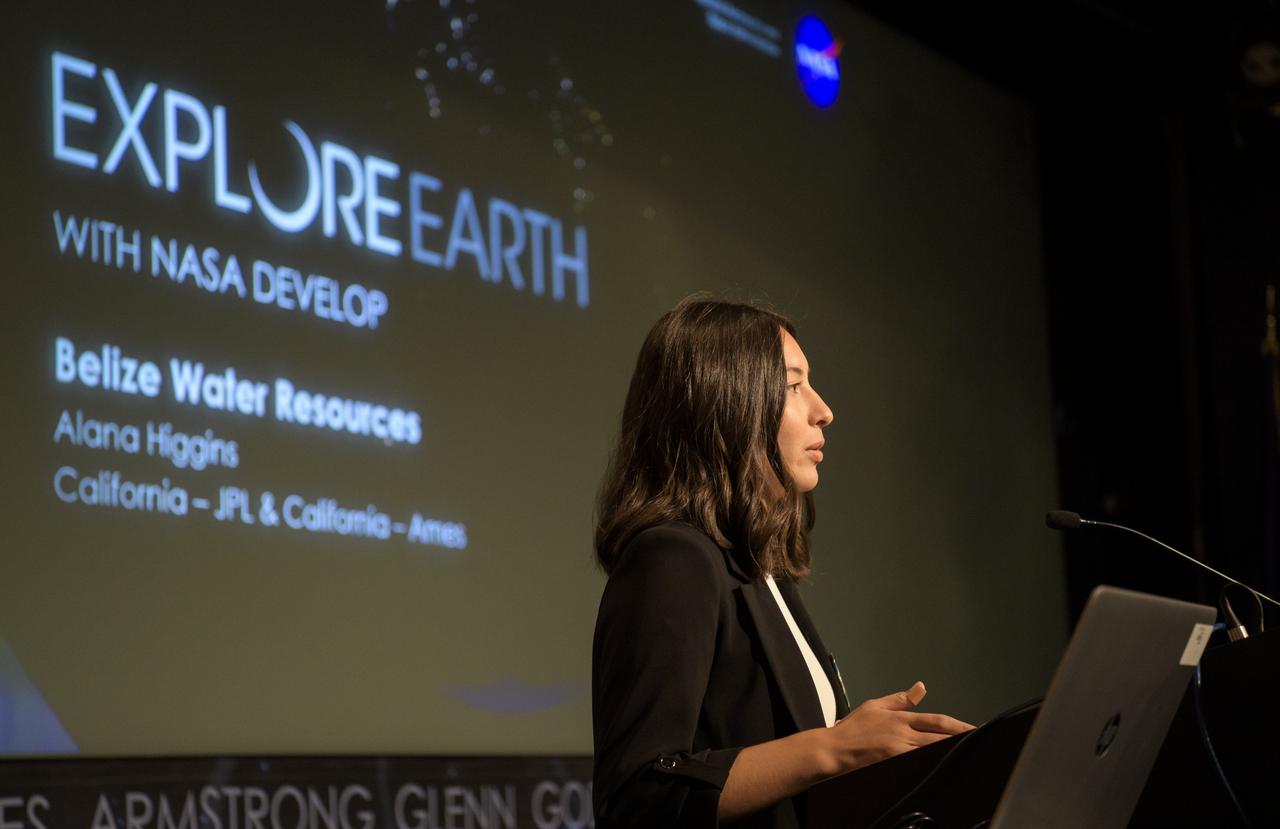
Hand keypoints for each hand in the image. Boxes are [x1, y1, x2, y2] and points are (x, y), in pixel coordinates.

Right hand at [824, 681, 973, 773]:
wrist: (832, 749)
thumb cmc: (851, 730)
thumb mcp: (875, 706)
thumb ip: (900, 699)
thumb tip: (920, 688)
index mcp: (899, 717)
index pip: (935, 720)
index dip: (957, 725)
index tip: (973, 729)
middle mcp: (901, 732)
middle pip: (938, 735)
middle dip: (960, 738)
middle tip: (978, 741)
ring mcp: (897, 748)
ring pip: (931, 749)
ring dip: (948, 749)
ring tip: (966, 751)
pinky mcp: (891, 761)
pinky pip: (917, 762)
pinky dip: (931, 761)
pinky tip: (941, 763)